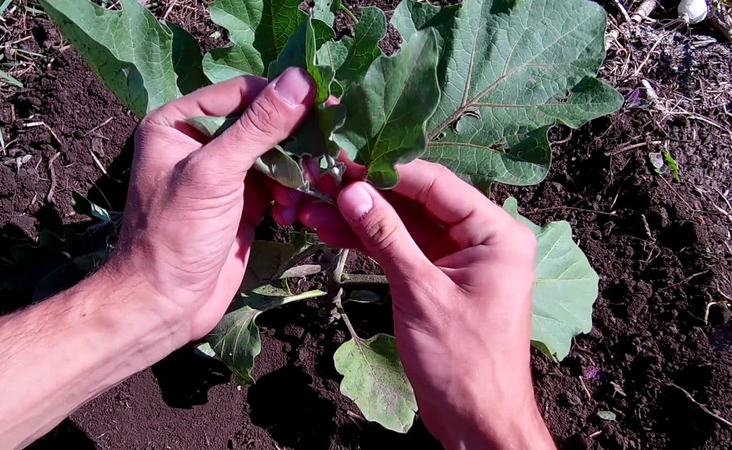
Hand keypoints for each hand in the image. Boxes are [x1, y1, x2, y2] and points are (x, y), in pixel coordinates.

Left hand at [113, 68, 314, 341]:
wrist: (164, 305)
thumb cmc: (175, 236)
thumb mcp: (214, 174)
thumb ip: (258, 127)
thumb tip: (301, 79)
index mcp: (179, 123)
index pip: (242, 93)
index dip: (283, 97)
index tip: (325, 105)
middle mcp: (201, 142)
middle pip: (263, 123)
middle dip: (294, 140)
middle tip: (328, 150)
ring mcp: (224, 175)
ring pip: (276, 155)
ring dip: (295, 173)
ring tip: (303, 191)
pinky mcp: (243, 204)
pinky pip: (278, 186)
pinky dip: (290, 196)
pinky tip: (290, 214)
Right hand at [283, 161, 554, 448]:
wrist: (477, 421)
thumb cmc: (463, 361)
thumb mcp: (421, 292)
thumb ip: (387, 237)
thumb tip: (352, 190)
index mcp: (496, 232)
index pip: (437, 184)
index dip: (387, 170)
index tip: (344, 159)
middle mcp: (481, 237)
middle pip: (417, 202)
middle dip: (367, 193)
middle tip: (320, 178)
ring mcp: (457, 258)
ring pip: (403, 226)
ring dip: (359, 218)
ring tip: (312, 203)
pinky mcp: (436, 279)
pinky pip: (400, 251)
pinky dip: (369, 244)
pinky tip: (329, 230)